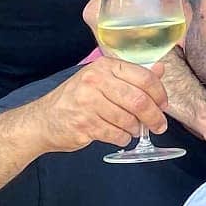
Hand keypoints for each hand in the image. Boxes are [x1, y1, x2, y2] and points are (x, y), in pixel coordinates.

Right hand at [26, 57, 170, 152]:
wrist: (42, 121)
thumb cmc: (76, 99)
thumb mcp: (102, 80)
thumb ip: (131, 75)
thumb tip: (161, 69)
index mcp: (103, 66)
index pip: (143, 77)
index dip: (159, 93)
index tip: (163, 104)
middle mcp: (95, 81)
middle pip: (138, 100)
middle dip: (154, 116)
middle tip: (159, 125)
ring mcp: (87, 103)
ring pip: (128, 119)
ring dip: (137, 129)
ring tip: (135, 130)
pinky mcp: (83, 124)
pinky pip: (116, 134)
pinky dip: (123, 138)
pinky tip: (121, 136)